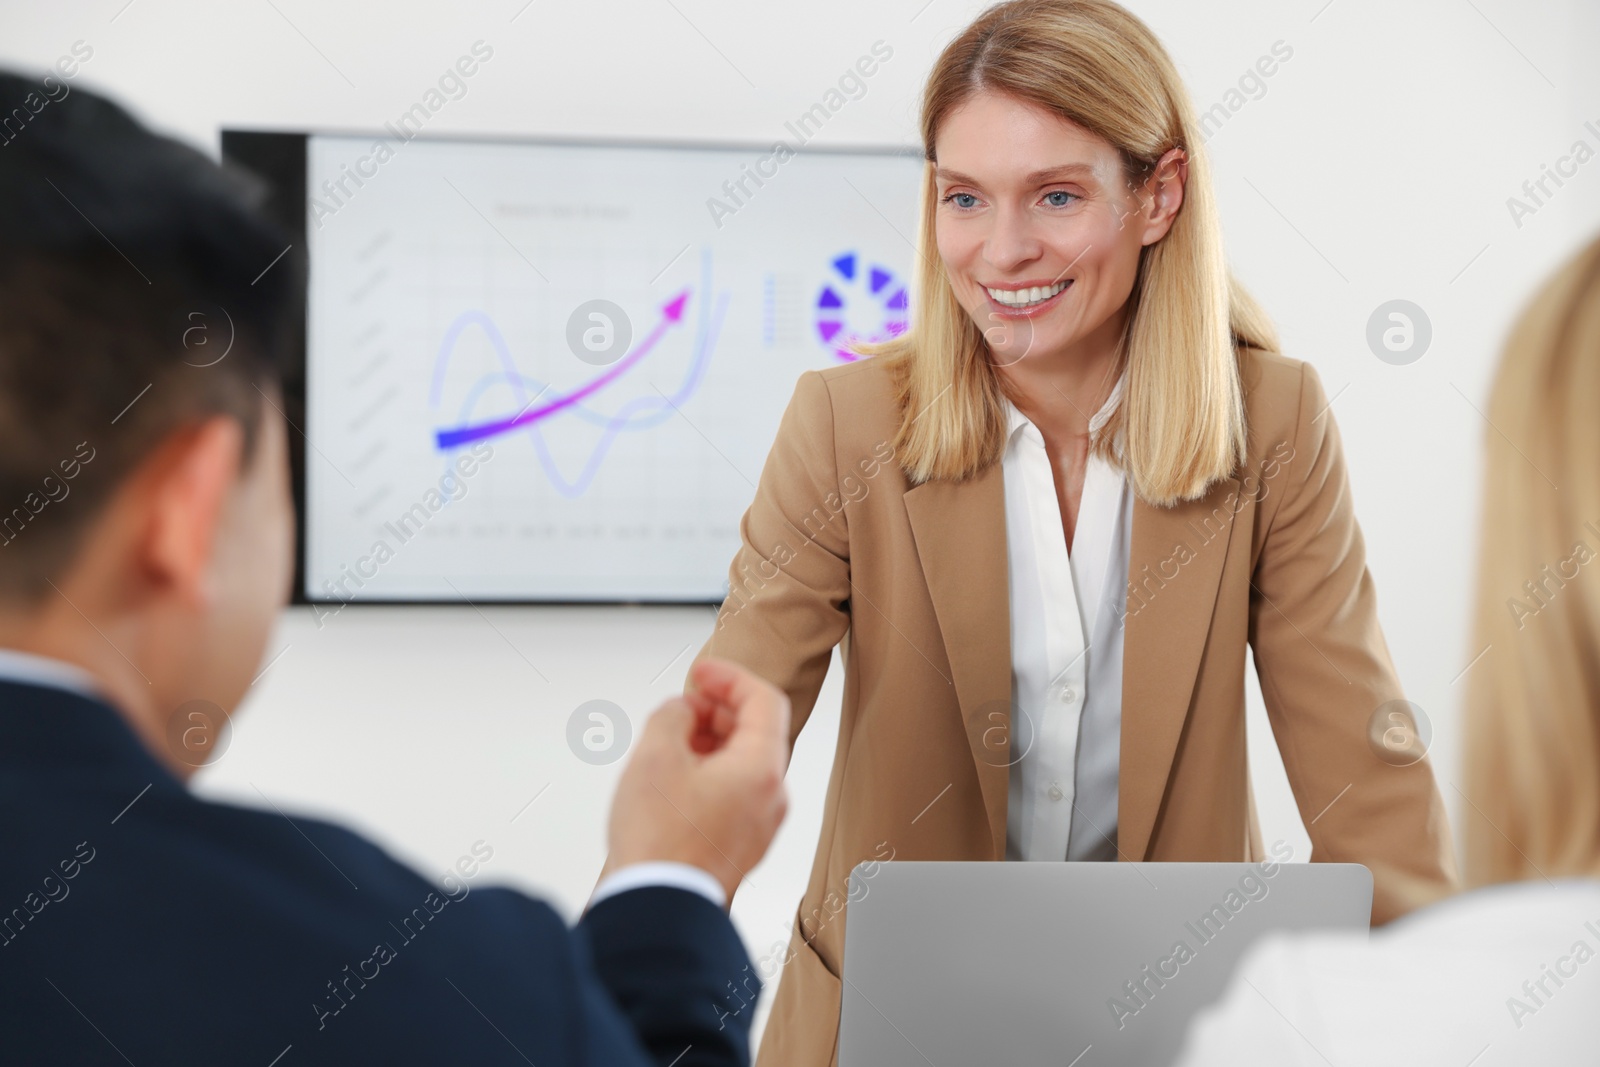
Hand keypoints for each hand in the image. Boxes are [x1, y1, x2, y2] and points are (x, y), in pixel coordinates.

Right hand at [606, 656, 790, 902]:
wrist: (658, 908)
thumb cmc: (660, 843)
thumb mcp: (655, 756)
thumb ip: (672, 715)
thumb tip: (681, 713)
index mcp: (762, 769)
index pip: (764, 700)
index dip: (730, 677)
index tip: (702, 672)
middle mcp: (771, 797)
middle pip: (756, 733)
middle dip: (717, 711)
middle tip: (681, 708)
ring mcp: (759, 825)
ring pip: (743, 765)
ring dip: (711, 743)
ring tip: (670, 744)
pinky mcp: (741, 846)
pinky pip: (734, 794)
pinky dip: (711, 773)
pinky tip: (675, 779)